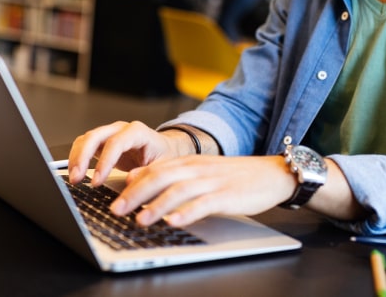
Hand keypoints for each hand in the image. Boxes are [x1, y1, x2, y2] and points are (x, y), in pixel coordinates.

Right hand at [67, 121, 179, 185]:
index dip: (104, 162)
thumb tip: (129, 180)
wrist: (164, 149)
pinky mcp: (102, 143)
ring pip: (86, 139)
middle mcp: (121, 129)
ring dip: (76, 158)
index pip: (116, 143)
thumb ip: (147, 173)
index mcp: (137, 132)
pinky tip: (75, 173)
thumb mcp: (163, 166)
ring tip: (73, 179)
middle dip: (82, 157)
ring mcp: (110, 134)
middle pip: (95, 136)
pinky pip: (84, 145)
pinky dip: (77, 158)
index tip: (97, 181)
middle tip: (77, 178)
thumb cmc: (164, 156)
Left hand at [109, 154, 295, 227]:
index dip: (132, 183)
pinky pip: (205, 203)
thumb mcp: (201, 171)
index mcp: (190, 163)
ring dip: (157, 205)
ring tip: (140, 220)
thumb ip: (173, 175)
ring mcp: (213, 181)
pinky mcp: (228, 195)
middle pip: (162, 177)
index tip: (113, 197)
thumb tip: (137, 179)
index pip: (155, 169)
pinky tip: (176, 222)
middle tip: (117, 210)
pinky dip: (188, 212)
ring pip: (179, 190)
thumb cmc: (235, 177)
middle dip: (136, 194)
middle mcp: (198, 169)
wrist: (272, 173)